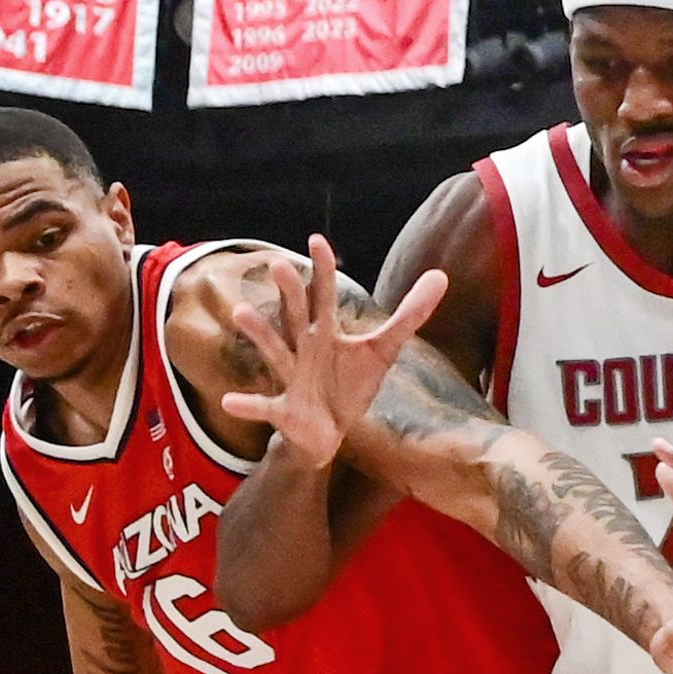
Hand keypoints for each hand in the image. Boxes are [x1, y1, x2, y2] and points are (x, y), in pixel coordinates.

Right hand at [218, 237, 449, 472]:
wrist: (328, 434)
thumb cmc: (349, 384)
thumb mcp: (383, 349)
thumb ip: (409, 315)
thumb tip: (441, 276)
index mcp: (325, 332)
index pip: (324, 294)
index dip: (322, 269)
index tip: (317, 239)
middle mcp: (303, 348)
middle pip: (295, 315)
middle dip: (289, 292)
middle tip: (279, 263)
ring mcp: (291, 378)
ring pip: (274, 351)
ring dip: (260, 334)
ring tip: (241, 311)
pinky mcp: (283, 410)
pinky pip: (263, 406)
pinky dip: (248, 405)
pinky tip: (231, 401)